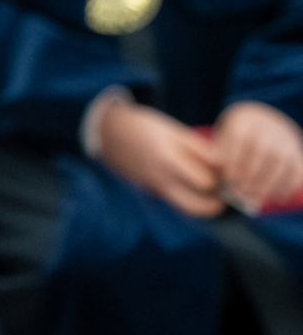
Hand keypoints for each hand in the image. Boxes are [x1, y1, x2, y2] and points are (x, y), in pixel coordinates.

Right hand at [96, 97, 223, 217]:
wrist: (108, 133)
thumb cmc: (144, 126)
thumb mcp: (173, 130)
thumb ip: (199, 148)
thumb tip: (225, 164)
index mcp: (167, 157)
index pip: (205, 182)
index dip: (221, 178)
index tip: (226, 169)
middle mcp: (161, 178)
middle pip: (198, 207)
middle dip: (215, 201)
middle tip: (222, 188)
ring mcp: (154, 188)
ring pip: (187, 209)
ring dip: (203, 204)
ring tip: (209, 189)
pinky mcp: (150, 192)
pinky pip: (176, 202)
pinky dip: (188, 199)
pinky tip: (190, 185)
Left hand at [213, 101, 302, 210]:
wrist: (264, 126)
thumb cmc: (238, 138)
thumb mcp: (224, 139)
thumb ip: (219, 152)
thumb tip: (216, 167)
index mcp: (245, 120)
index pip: (240, 137)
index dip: (234, 158)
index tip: (228, 177)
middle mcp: (268, 127)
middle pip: (262, 149)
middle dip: (250, 174)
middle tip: (240, 192)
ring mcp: (286, 140)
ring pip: (281, 161)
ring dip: (268, 183)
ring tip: (255, 197)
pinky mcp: (297, 153)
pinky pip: (297, 170)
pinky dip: (288, 186)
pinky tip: (275, 198)